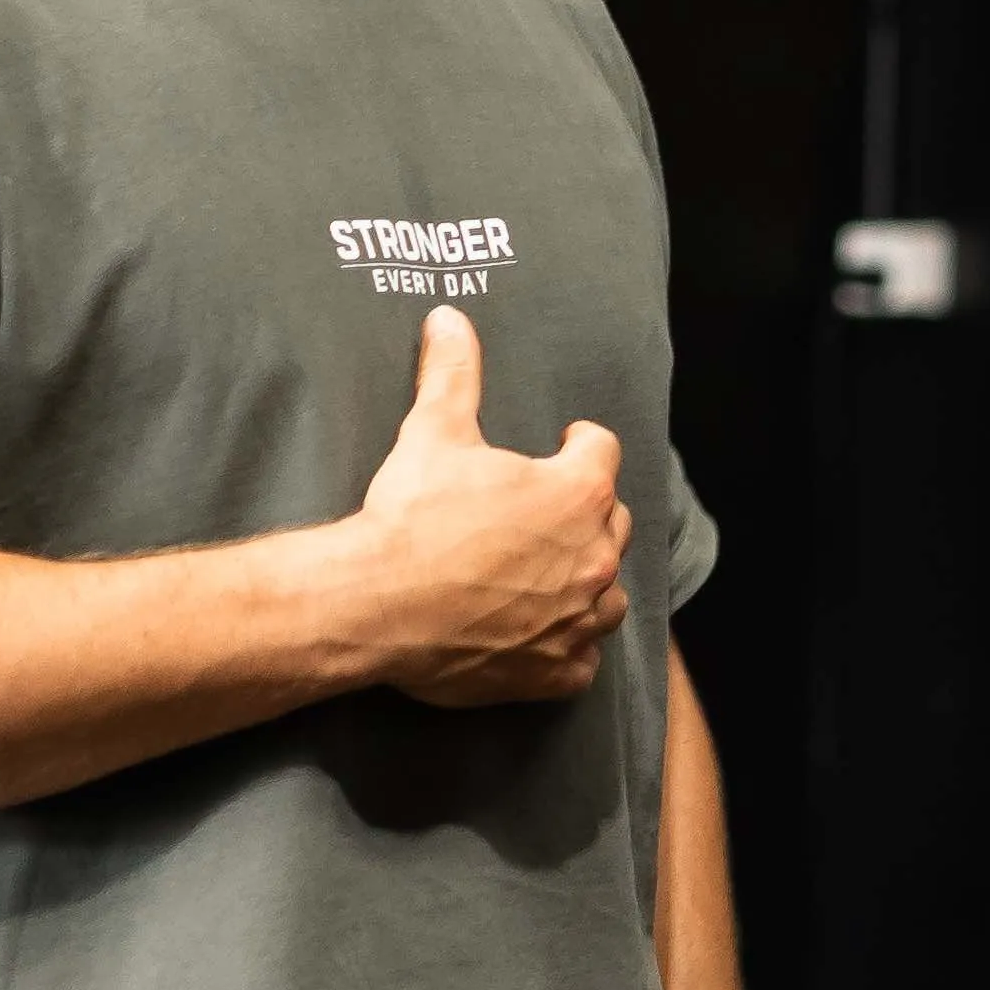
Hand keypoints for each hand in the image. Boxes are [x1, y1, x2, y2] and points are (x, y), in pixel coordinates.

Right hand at [355, 302, 629, 706]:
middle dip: (586, 513)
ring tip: (552, 574)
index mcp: (577, 493)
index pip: (602, 451)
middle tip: (546, 512)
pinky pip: (584, 660)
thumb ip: (452, 374)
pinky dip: (569, 648)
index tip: (564, 443)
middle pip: (613, 522)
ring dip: (587, 582)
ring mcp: (580, 618)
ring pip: (609, 594)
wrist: (376, 604)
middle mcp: (594, 556)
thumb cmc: (411, 518)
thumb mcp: (433, 433)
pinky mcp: (557, 671)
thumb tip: (449, 319)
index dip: (580, 443)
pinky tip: (543, 636)